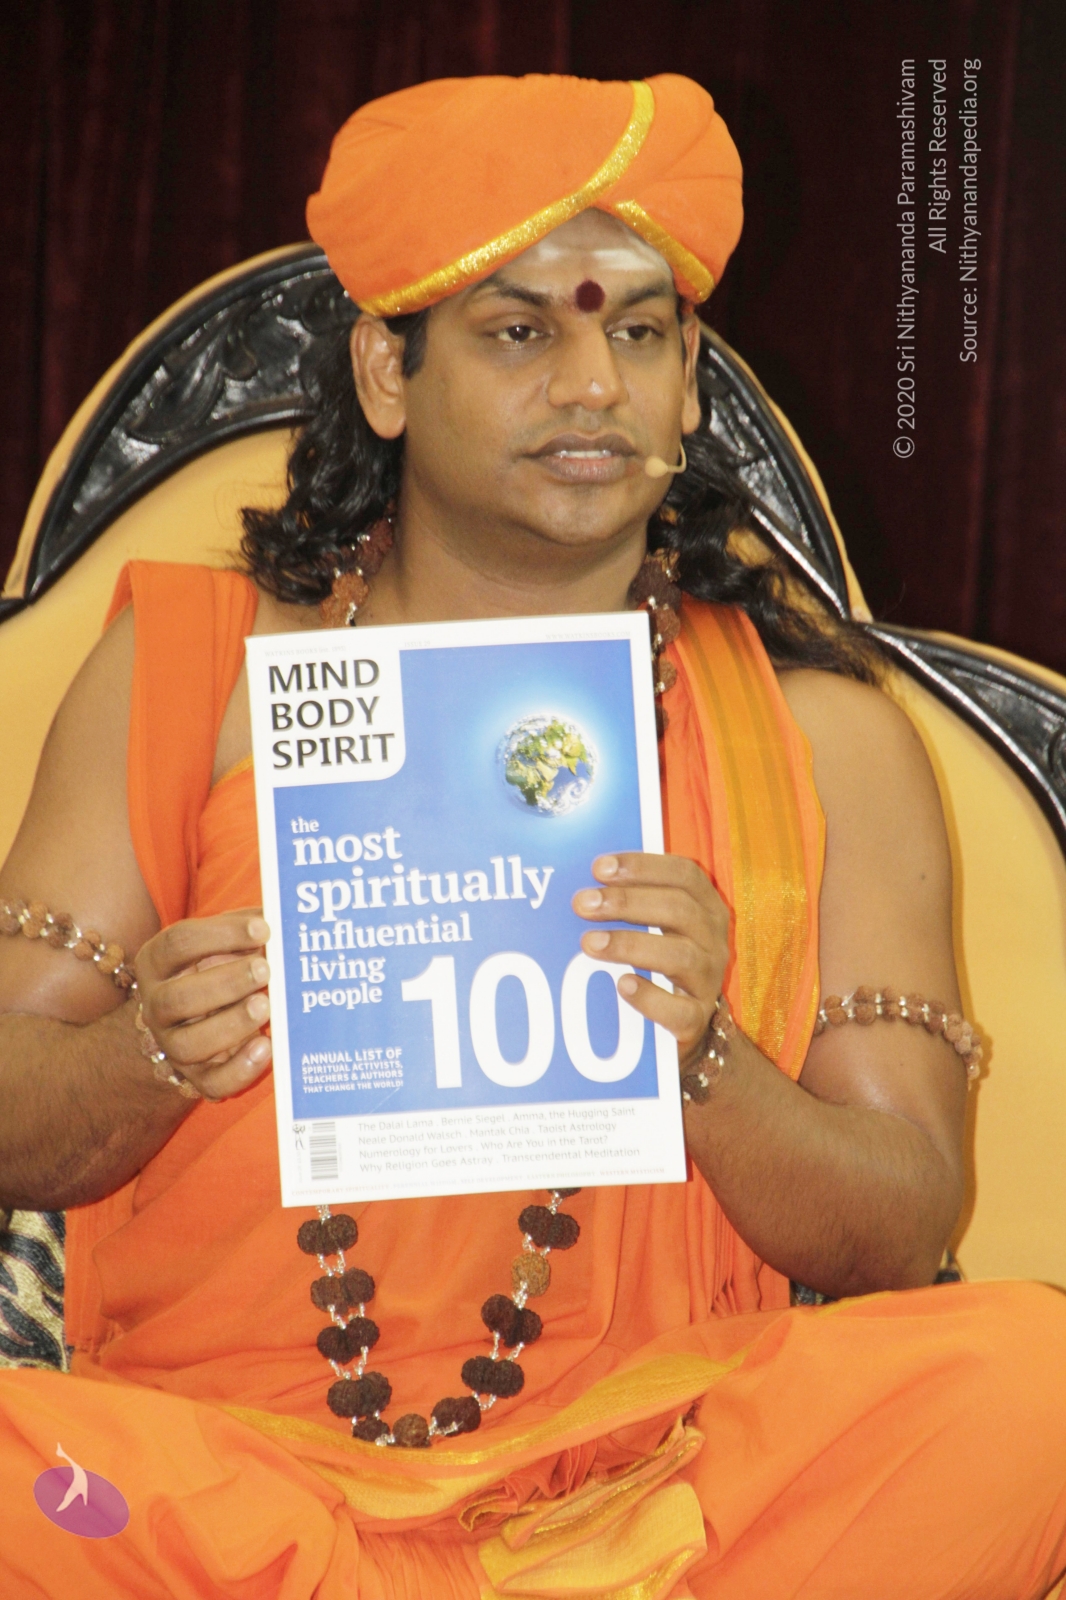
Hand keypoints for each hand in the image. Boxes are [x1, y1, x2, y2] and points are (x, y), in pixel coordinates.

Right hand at [134, 909, 272, 1099]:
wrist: (185, 1026)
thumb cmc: (213, 971)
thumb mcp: (221, 945)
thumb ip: (246, 928)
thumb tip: (282, 909)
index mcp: (157, 963)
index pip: (177, 943)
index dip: (220, 933)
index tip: (263, 929)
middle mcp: (156, 1006)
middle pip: (177, 999)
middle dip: (224, 983)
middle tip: (265, 970)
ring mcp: (172, 1045)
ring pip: (189, 1045)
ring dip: (231, 1025)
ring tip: (266, 1005)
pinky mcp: (196, 1078)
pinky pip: (212, 1083)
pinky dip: (240, 1068)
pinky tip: (267, 1047)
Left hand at [572, 853, 730, 1070]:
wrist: (692, 1026)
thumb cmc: (664, 961)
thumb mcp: (659, 926)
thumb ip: (633, 902)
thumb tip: (582, 887)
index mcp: (707, 908)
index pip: (684, 875)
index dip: (643, 866)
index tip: (599, 868)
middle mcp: (714, 941)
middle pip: (679, 910)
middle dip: (627, 902)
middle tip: (583, 904)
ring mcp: (709, 981)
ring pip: (680, 956)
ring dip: (631, 945)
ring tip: (590, 943)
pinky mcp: (697, 1020)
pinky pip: (679, 1010)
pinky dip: (650, 997)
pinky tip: (622, 985)